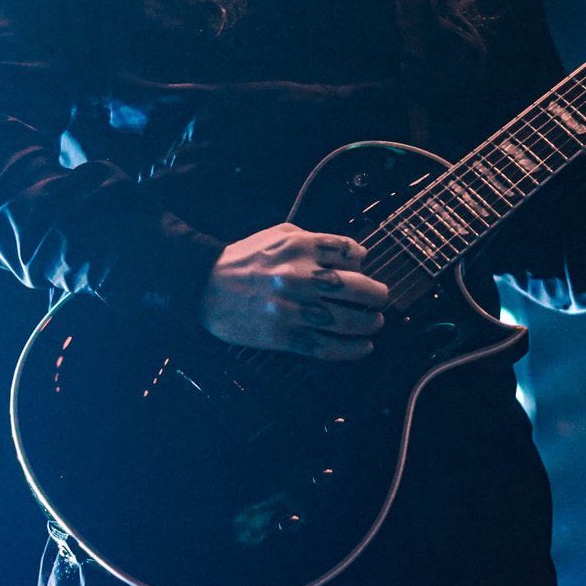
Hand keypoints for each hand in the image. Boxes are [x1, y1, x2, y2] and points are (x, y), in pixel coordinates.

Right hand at [198, 223, 390, 360]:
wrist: (204, 286)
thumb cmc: (245, 259)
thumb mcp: (279, 235)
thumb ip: (315, 240)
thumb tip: (352, 254)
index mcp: (300, 247)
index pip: (351, 251)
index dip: (363, 260)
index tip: (363, 268)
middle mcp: (300, 276)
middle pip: (357, 287)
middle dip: (377, 295)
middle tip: (381, 299)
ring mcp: (292, 309)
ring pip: (347, 321)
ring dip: (369, 324)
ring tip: (375, 324)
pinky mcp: (283, 335)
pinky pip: (326, 347)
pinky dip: (350, 350)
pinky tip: (362, 348)